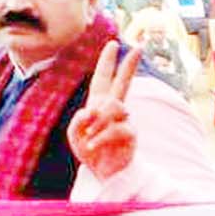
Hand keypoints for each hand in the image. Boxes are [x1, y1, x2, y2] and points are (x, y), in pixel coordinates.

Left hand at [67, 43, 138, 181]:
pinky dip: (100, 137)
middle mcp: (114, 108)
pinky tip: (93, 146)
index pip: (103, 78)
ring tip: (90, 137)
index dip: (107, 62)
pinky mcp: (130, 133)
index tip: (113, 43)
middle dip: (130, 64)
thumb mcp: (75, 134)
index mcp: (99, 103)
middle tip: (139, 46)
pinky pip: (115, 128)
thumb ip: (79, 120)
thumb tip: (93, 111)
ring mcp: (125, 120)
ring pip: (113, 106)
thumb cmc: (89, 150)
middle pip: (124, 82)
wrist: (102, 172)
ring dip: (98, 122)